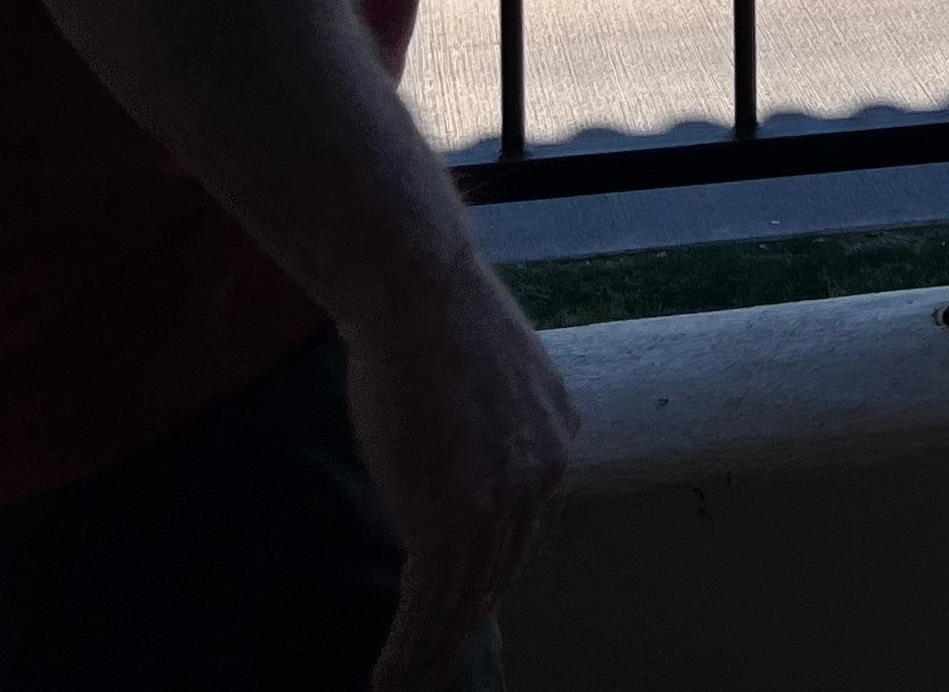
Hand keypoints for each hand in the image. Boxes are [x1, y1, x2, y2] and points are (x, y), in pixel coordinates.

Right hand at [346, 261, 579, 688]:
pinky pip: (430, 601)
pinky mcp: (451, 516)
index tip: (464, 604)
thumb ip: (481, 432)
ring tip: (407, 686)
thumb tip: (453, 463)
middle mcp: (543, 475)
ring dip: (433, 651)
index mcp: (556, 440)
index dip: (489, 572)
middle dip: (466, 624)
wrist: (419, 296)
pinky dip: (409, 646)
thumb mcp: (483, 382)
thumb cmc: (435, 321)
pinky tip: (392, 676)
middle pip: (500, 571)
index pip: (523, 526)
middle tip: (437, 666)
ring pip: (466, 598)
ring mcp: (500, 499)